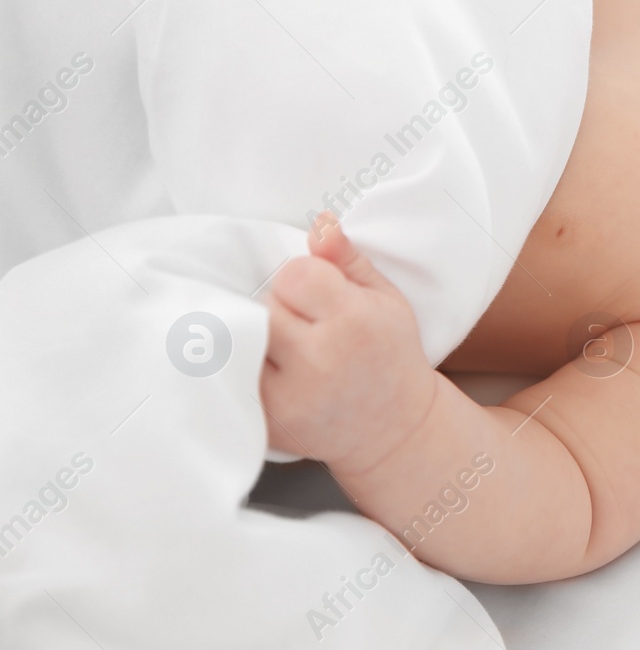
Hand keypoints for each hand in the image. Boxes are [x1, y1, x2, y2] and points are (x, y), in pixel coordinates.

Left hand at [260, 212, 438, 473]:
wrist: (393, 426)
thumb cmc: (389, 353)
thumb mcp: (385, 298)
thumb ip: (347, 260)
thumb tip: (319, 222)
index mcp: (355, 322)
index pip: (294, 274)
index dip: (303, 279)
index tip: (318, 296)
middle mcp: (320, 361)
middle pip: (265, 306)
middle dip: (279, 308)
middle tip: (303, 323)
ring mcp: (290, 396)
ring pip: (245, 340)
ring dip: (259, 337)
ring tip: (287, 346)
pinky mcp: (269, 421)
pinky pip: (236, 378)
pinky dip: (247, 369)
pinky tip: (274, 371)